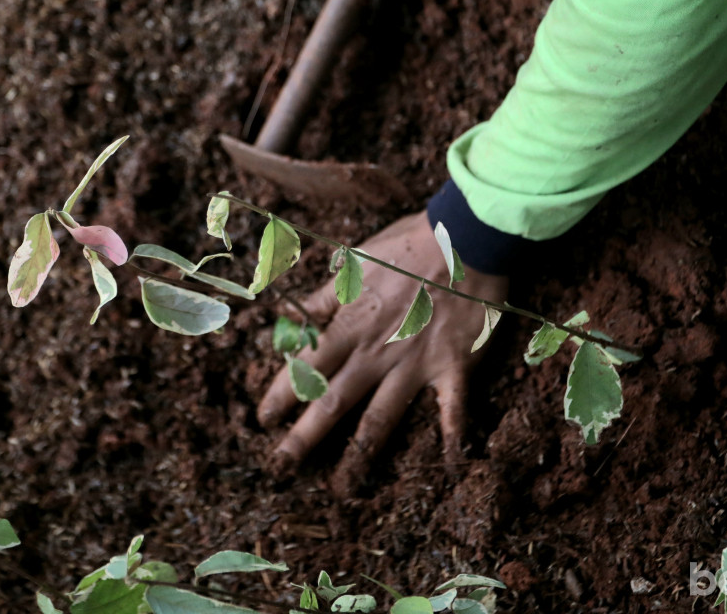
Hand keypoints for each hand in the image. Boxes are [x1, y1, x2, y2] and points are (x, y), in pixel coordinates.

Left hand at [256, 211, 508, 488]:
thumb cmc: (406, 245)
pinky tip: (450, 469)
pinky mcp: (452, 367)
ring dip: (361, 455)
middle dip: (305, 437)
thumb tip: (286, 320)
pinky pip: (452, 410)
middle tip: (282, 467)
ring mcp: (415, 364)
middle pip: (334, 401)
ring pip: (382, 418)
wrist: (465, 238)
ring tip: (344, 487)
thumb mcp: (352, 262)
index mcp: (351, 324)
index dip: (282, 394)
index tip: (262, 419)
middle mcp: (377, 352)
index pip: (306, 366)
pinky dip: (452, 439)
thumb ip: (320, 298)